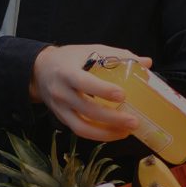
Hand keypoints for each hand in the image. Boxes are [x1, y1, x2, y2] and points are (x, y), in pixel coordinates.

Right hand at [29, 44, 150, 141]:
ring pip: (82, 127)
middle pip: (86, 109)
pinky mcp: (62, 118)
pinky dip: (98, 135)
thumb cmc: (69, 59)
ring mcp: (60, 108)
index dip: (102, 90)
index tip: (122, 95)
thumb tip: (146, 63)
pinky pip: (80, 131)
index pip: (83, 82)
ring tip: (126, 132)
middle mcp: (61, 92)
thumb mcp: (90, 50)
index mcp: (67, 72)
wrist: (39, 71)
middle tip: (133, 121)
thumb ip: (117, 56)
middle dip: (111, 118)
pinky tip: (114, 133)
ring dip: (105, 133)